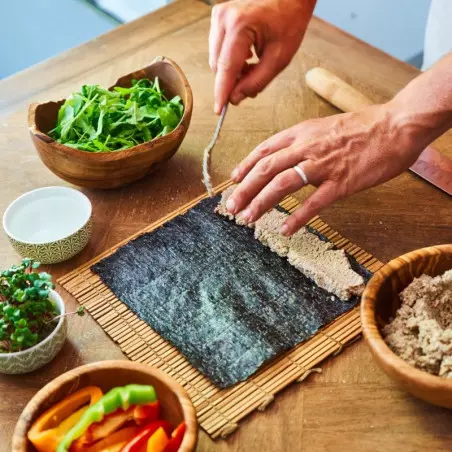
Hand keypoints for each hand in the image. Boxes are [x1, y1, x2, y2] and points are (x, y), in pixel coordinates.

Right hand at [209, 0, 314, 112]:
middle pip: (218, 66)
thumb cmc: (289, 20)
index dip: (222, 92)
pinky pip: (218, 49)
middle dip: (233, 80)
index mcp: (240, 25)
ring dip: (232, 70)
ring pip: (216, 59)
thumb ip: (256, 81)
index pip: (226, 67)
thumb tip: (235, 98)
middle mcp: (224, 18)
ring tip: (253, 64)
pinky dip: (230, 58)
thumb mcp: (279, 58)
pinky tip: (247, 54)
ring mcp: (219, 16)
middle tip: (252, 81)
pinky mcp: (218, 17)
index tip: (218, 110)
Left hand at [224, 104, 424, 234]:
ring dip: (260, 203)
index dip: (246, 165)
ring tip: (248, 218)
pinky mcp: (342, 183)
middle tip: (231, 206)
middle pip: (265, 169)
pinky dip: (297, 218)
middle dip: (244, 189)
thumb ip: (305, 141)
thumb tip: (289, 156)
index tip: (234, 179)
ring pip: (281, 185)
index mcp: (302, 132)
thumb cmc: (365, 126)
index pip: (264, 149)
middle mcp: (307, 147)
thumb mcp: (326, 126)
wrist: (397, 124)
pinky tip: (285, 229)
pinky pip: (313, 203)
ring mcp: (323, 165)